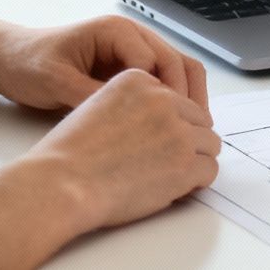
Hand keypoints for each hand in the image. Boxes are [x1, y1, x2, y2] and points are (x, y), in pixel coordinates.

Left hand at [0, 14, 208, 112]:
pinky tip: (172, 123)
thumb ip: (91, 95)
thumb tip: (125, 116)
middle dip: (187, 95)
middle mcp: (132, 37)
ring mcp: (133, 51)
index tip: (168, 122)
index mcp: (116, 31)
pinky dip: (172, 100)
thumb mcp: (56, 81)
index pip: (156, 61)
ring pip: (177, 70)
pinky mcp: (130, 68)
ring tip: (193, 128)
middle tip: (194, 128)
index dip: (166, 92)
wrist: (9, 59)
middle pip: (177, 62)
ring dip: (187, 97)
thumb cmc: (28, 64)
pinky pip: (161, 81)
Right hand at [28, 68, 221, 230]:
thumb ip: (133, 107)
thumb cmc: (69, 155)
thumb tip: (160, 126)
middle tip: (164, 164)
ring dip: (194, 162)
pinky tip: (174, 189)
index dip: (170, 125)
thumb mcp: (98, 107)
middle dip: (187, 142)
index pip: (176, 99)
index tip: (154, 144)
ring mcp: (177, 131)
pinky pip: (210, 170)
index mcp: (139, 80)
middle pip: (198, 120)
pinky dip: (197, 182)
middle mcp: (163, 99)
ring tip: (167, 177)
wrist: (60, 183)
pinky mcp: (185, 163)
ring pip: (210, 144)